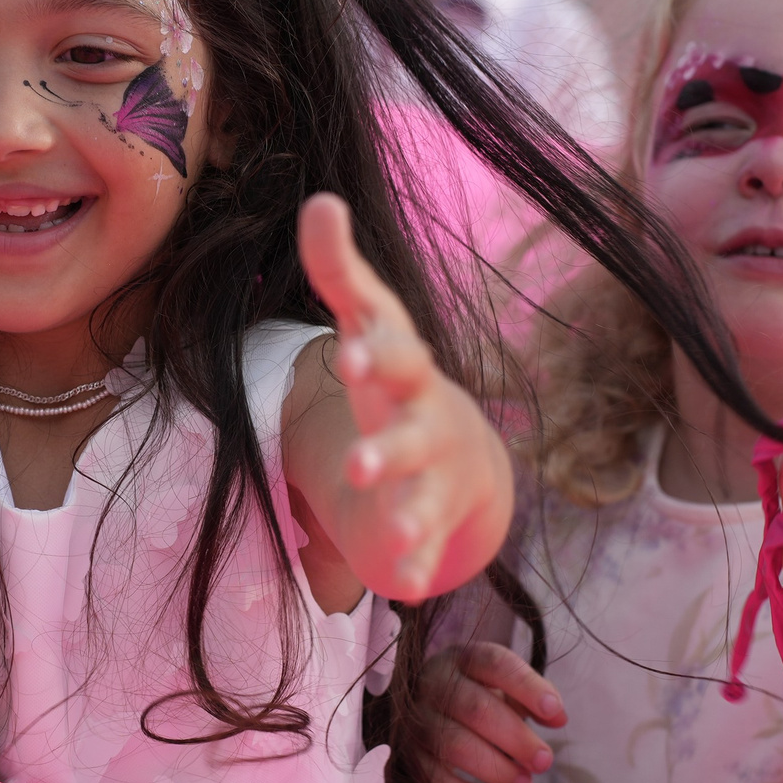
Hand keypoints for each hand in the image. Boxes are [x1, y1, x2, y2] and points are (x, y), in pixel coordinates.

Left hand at [297, 193, 510, 598]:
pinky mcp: (433, 520)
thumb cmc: (397, 375)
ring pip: (427, 495)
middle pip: (413, 431)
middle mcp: (426, 419)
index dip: (375, 353)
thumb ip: (340, 268)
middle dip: (391, 446)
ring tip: (392, 537)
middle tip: (362, 465)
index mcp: (405, 368)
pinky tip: (401, 583)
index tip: (350, 353)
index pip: (395, 353)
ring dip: (411, 513)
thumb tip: (319, 199)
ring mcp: (435, 473)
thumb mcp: (370, 322)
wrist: (463, 451)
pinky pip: (429, 544)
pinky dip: (416, 561)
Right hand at [418, 642, 563, 782]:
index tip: (554, 710)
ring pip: (453, 744)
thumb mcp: (507, 687)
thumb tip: (558, 718)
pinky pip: (433, 778)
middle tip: (545, 761)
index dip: (526, 686)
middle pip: (475, 709)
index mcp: (463, 659)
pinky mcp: (409, 754)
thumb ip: (535, 698)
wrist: (429, 707)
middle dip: (515, 738)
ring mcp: (417, 718)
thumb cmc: (480, 695)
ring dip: (494, 768)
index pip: (495, 663)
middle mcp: (433, 683)